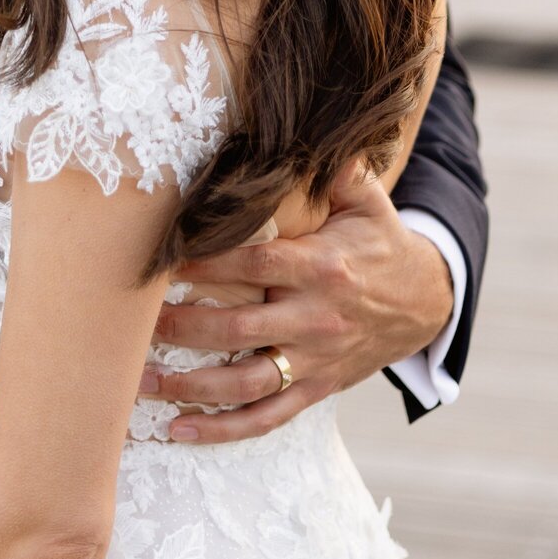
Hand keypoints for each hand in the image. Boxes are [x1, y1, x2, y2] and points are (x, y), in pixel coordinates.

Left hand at [140, 161, 454, 442]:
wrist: (426, 302)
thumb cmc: (380, 243)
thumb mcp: (367, 202)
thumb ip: (336, 170)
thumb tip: (307, 130)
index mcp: (321, 267)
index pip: (253, 264)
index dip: (205, 262)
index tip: (160, 258)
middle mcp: (316, 318)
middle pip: (237, 327)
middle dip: (180, 326)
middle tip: (131, 325)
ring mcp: (315, 360)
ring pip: (245, 383)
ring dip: (188, 385)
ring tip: (138, 382)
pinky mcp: (316, 389)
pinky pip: (265, 418)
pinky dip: (221, 428)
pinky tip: (176, 429)